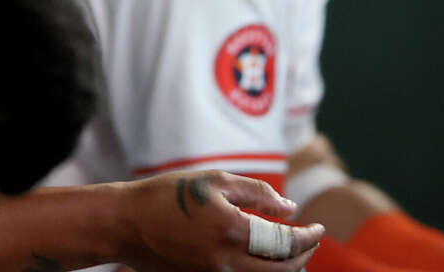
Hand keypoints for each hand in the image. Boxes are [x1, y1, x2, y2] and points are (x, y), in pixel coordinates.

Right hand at [119, 171, 324, 271]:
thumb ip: (256, 193)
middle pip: (285, 270)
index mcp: (232, 231)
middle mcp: (228, 262)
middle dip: (303, 255)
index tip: (318, 227)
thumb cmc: (166, 195)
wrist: (125, 224)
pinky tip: (263, 261)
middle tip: (308, 240)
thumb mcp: (212, 181)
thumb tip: (290, 209)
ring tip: (290, 253)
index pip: (288, 242)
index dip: (310, 236)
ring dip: (286, 269)